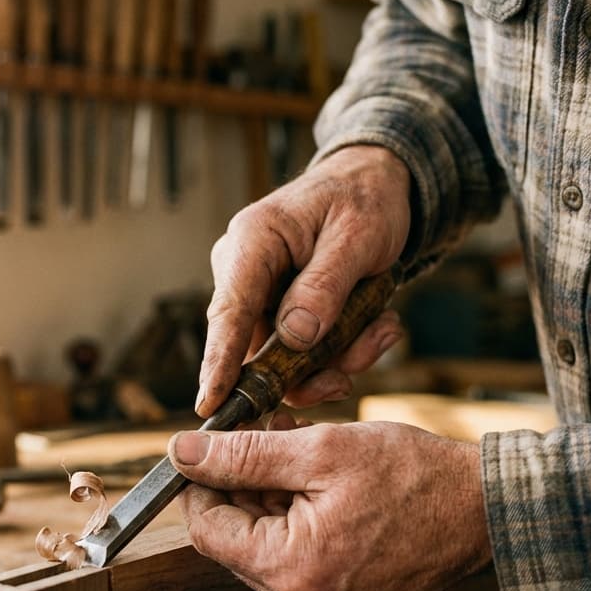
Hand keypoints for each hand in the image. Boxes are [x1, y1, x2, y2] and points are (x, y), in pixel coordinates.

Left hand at [169, 413, 491, 590]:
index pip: (207, 530)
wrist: (488, 512)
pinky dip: (293, 517)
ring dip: (267, 496)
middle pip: (234, 540)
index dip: (200, 482)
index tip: (209, 445)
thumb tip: (180, 454)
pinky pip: (293, 560)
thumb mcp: (320, 451)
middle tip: (266, 432)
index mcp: (293, 573)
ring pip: (262, 546)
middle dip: (240, 483)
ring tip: (296, 446)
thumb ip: (244, 455)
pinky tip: (313, 479)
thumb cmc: (414, 476)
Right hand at [198, 145, 411, 416]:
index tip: (210, 405)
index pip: (229, 311)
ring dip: (335, 358)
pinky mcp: (278, 312)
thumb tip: (294, 339)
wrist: (374, 185)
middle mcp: (244, 271)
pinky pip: (302, 352)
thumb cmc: (364, 199)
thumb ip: (325, 287)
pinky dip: (341, 350)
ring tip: (379, 331)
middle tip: (349, 377)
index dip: (219, 363)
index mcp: (253, 241)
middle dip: (307, 369)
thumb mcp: (358, 236)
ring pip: (284, 358)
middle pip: (256, 347)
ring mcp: (260, 295)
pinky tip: (373, 325)